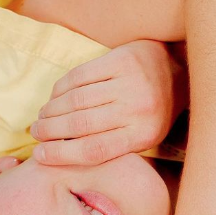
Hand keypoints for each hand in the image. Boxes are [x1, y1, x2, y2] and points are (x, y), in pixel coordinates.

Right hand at [30, 39, 186, 165]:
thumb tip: (63, 156)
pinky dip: (60, 88)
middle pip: (81, 124)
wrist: (179, 68)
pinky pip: (80, 75)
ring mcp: (130, 81)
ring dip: (52, 110)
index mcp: (143, 135)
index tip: (40, 156)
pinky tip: (54, 96)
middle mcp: (138, 109)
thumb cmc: (154, 110)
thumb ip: (112, 146)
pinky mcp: (122, 59)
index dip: (62, 155)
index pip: (95, 150)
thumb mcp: (142, 135)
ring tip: (42, 117)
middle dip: (50, 131)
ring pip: (76, 99)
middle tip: (36, 133)